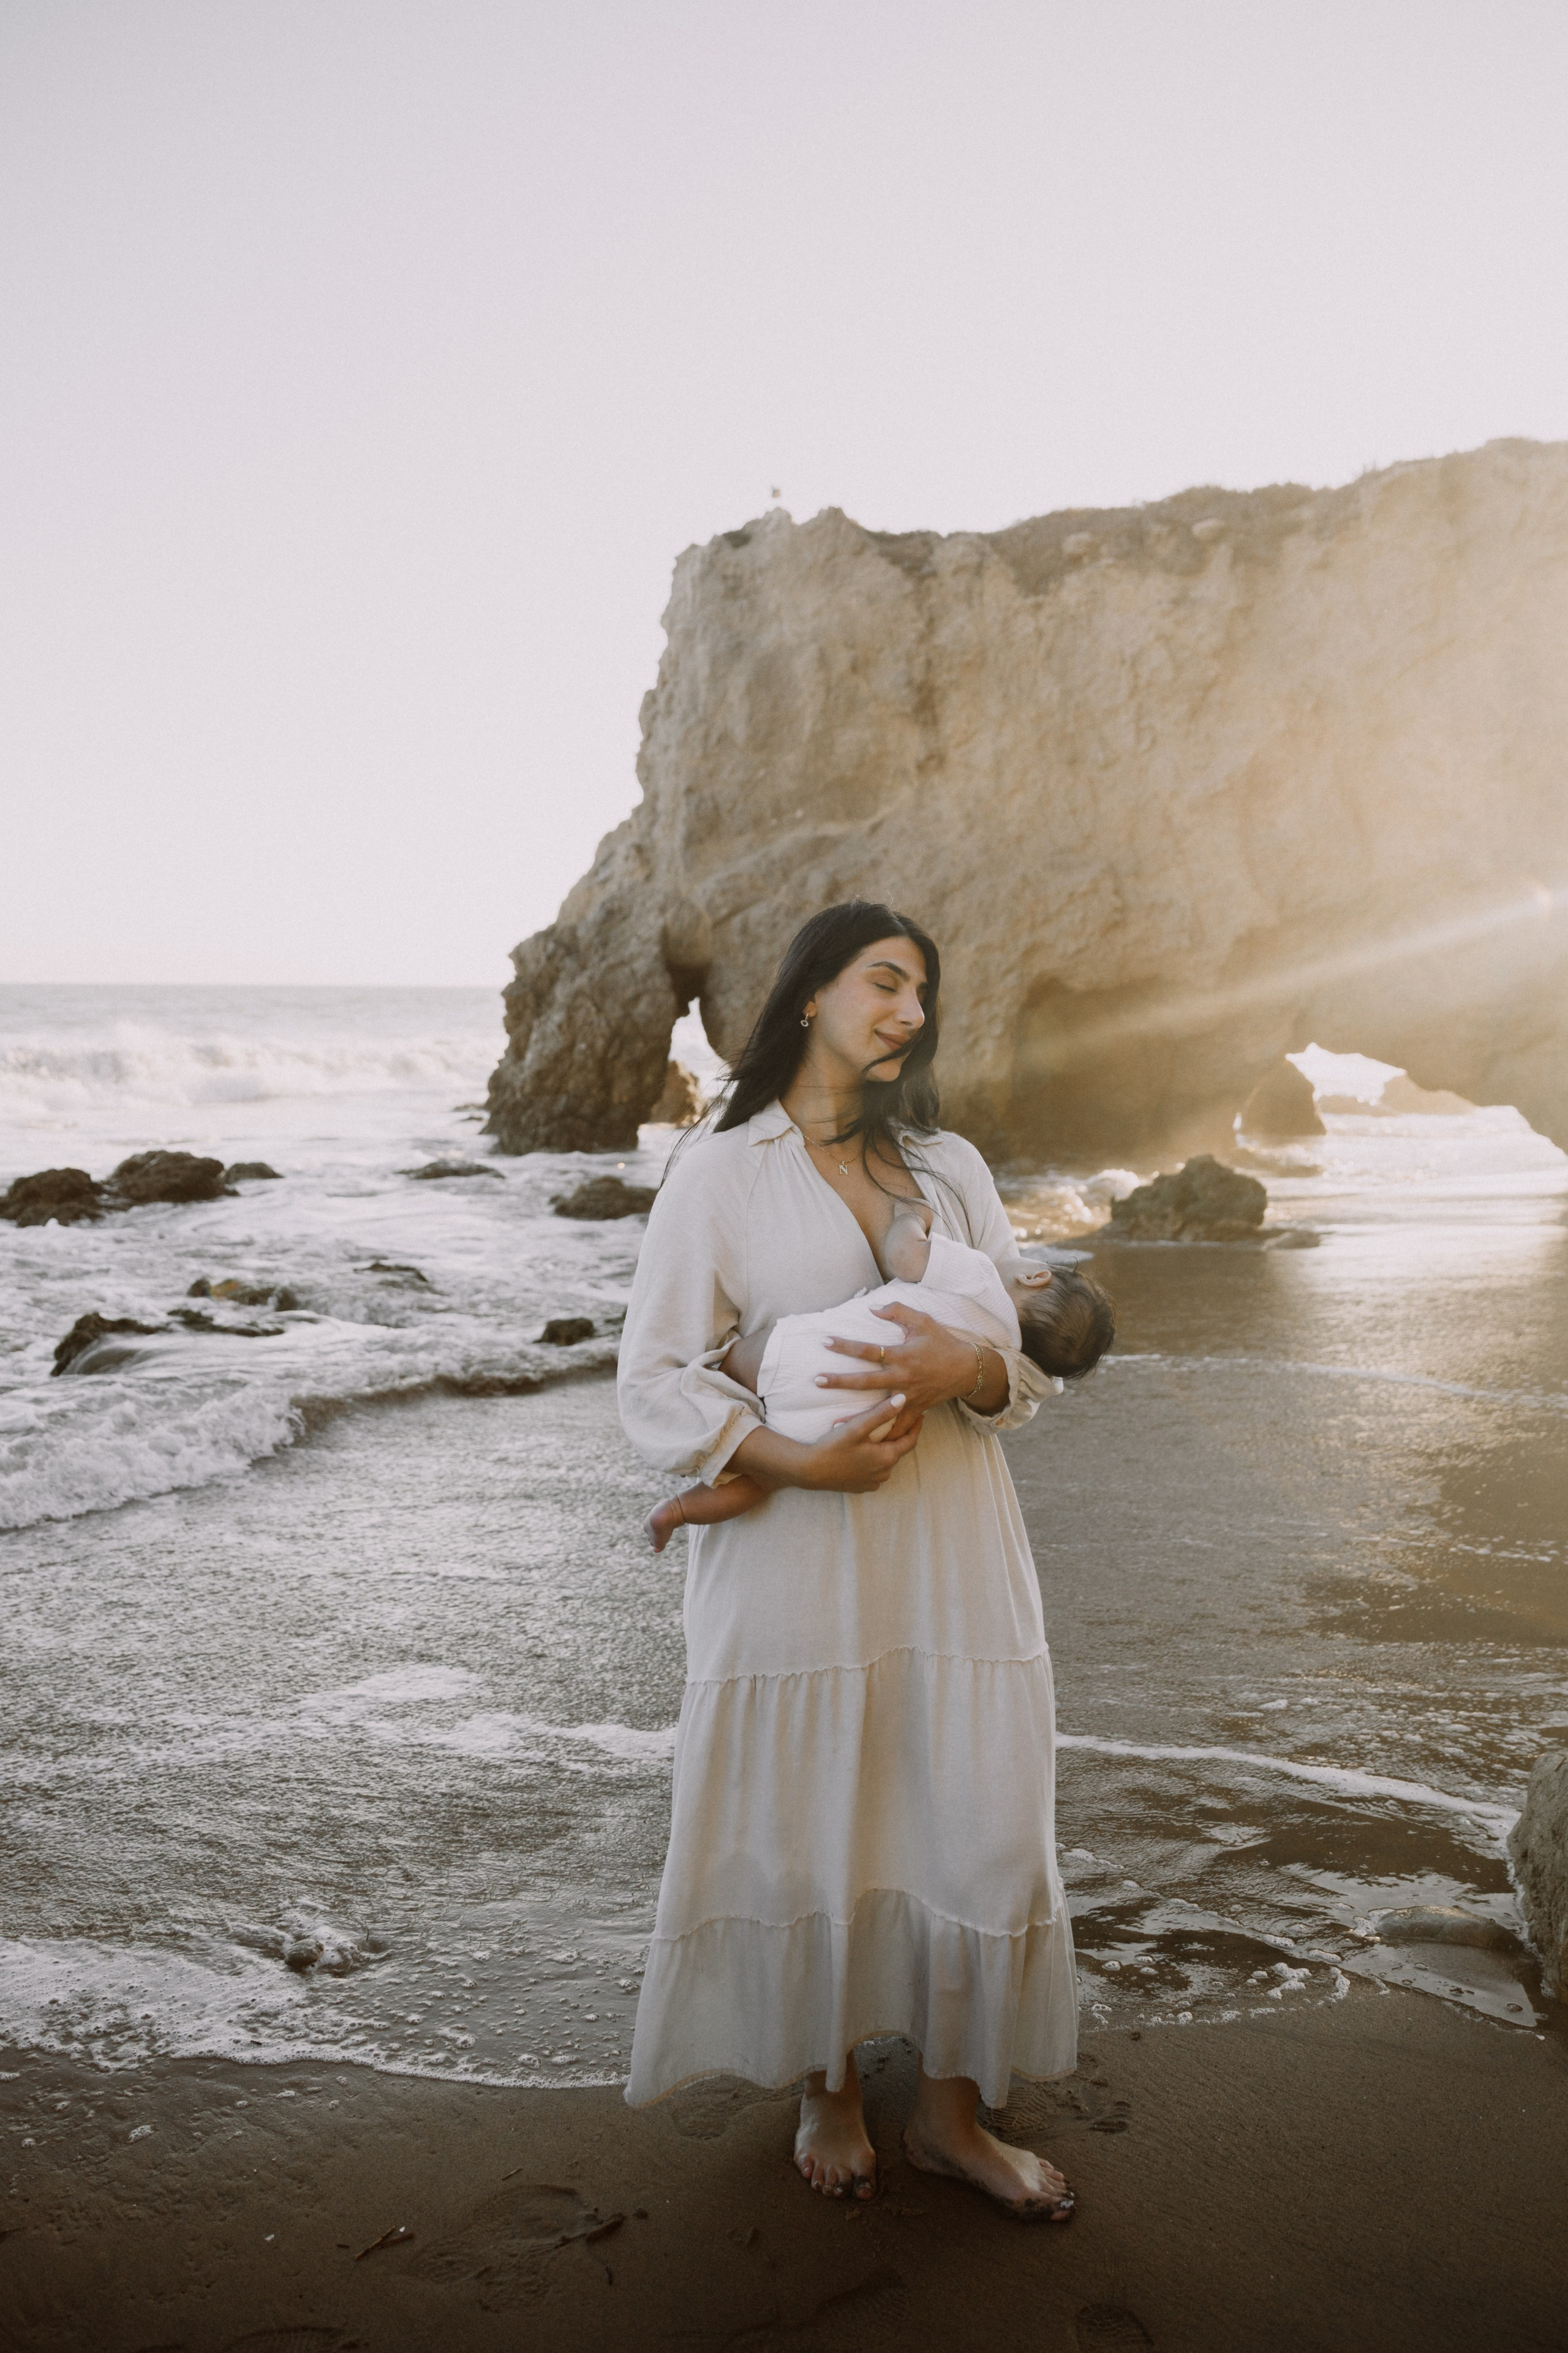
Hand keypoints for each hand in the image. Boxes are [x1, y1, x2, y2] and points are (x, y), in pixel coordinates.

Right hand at [728, 1396, 923, 1495]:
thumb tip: (904, 1398)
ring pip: (885, 1461)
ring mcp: (872, 1482)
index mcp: (887, 1457)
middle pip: (897, 1450)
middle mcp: (884, 1473)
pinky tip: (864, 1450)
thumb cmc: (833, 1447)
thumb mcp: (858, 1427)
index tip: (920, 1412)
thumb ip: (882, 1413)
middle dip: (899, 1435)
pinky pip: (873, 1471)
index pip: (910, 1440)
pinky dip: (873, 1460)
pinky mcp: (860, 1487)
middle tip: (899, 1419)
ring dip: (884, 1448)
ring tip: (880, 1434)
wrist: (809, 1471)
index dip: (916, 1425)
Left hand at [815, 1303, 996, 1429]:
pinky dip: (882, 1434)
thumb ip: (897, 1311)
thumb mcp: (923, 1321)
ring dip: (856, 1418)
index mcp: (902, 1356)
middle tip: (817, 1380)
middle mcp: (902, 1378)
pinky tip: (865, 1441)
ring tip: (833, 1426)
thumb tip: (872, 1307)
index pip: (868, 1350)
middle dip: (840, 1382)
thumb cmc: (942, 1343)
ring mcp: (907, 1397)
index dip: (846, 1346)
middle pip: (865, 1382)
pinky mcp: (914, 1409)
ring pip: (878, 1410)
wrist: (966, 1370)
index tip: (825, 1341)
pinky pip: (896, 1425)